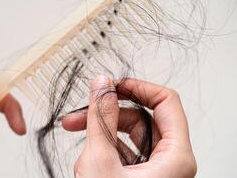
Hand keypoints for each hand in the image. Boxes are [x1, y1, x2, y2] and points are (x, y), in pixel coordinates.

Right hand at [61, 75, 196, 177]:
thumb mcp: (100, 161)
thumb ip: (99, 117)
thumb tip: (102, 85)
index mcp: (176, 157)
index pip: (166, 102)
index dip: (138, 87)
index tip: (114, 84)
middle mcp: (170, 162)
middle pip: (142, 117)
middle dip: (108, 111)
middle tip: (83, 109)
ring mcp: (154, 169)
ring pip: (129, 134)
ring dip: (101, 130)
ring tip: (76, 133)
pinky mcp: (139, 175)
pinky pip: (123, 149)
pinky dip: (104, 147)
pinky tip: (87, 155)